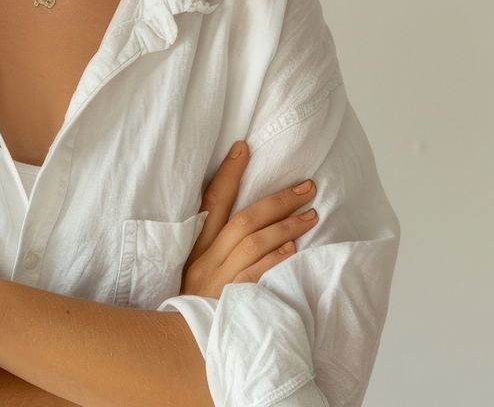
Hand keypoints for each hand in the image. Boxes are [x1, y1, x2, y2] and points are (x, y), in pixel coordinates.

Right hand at [180, 140, 318, 299]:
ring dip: (284, 226)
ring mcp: (218, 281)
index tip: (244, 148)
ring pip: (251, 244)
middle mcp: (205, 260)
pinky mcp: (231, 302)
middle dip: (276, 200)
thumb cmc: (195, 302)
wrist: (183, 346)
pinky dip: (274, 259)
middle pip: (241, 220)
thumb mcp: (195, 268)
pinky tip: (293, 248)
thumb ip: (214, 243)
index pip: (210, 201)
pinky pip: (255, 275)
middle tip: (306, 187)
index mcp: (194, 246)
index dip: (227, 173)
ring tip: (311, 215)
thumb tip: (252, 215)